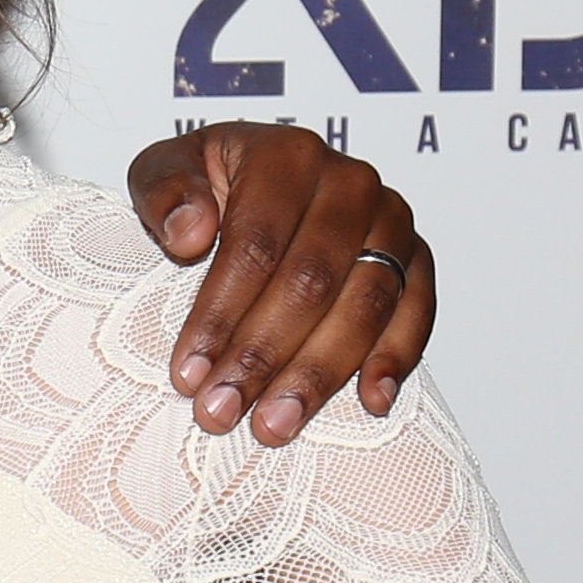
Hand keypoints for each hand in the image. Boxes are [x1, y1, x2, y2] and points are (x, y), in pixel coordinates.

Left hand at [122, 122, 432, 444]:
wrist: (256, 174)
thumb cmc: (204, 181)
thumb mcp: (163, 170)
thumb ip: (165, 191)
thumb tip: (190, 233)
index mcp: (287, 158)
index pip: (256, 246)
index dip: (221, 314)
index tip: (187, 372)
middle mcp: (350, 184)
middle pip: (312, 282)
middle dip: (262, 356)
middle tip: (221, 411)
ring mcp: (390, 221)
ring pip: (366, 304)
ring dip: (320, 373)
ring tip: (275, 425)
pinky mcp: (415, 257)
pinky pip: (418, 310)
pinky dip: (398, 358)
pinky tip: (371, 402)